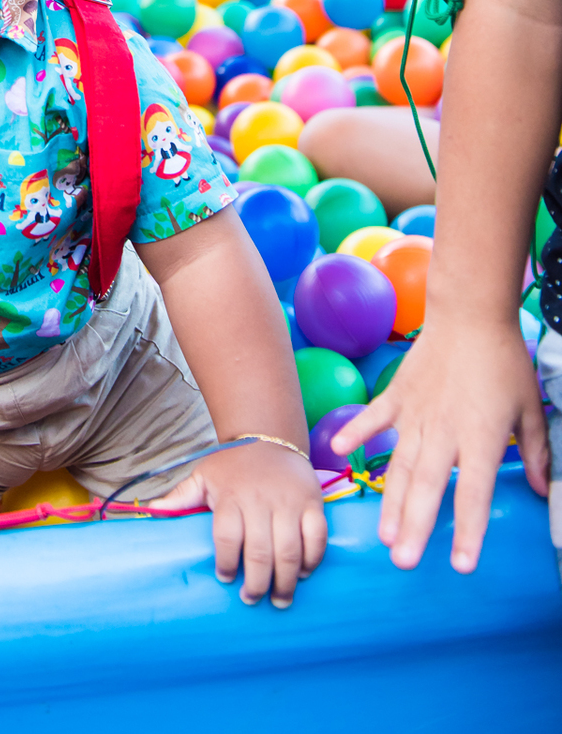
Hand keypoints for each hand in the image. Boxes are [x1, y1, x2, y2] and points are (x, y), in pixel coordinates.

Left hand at [150, 440, 326, 607]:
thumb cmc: (233, 465)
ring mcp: (289, 502)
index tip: (225, 579)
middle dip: (256, 584)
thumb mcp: (204, 477)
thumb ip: (181, 497)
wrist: (268, 437)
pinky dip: (312, 560)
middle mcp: (260, 500)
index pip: (226, 538)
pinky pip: (317, 537)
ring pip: (289, 551)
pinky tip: (302, 573)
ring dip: (285, 581)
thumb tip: (152, 511)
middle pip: (259, 552)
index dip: (226, 564)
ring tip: (279, 599)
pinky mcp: (312, 502)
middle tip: (252, 599)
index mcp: (230, 497)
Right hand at [330, 316, 547, 571]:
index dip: (469, 530)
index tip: (461, 564)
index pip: (474, 493)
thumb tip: (545, 491)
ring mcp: (416, 412)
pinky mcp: (398, 394)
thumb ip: (535, 452)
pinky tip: (338, 452)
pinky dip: (355, 432)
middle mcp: (445, 430)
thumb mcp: (529, 408)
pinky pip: (374, 417)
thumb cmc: (503, 360)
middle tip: (403, 560)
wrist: (470, 313)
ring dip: (391, 500)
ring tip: (384, 535)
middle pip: (428, 486)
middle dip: (415, 526)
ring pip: (401, 464)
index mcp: (480, 436)